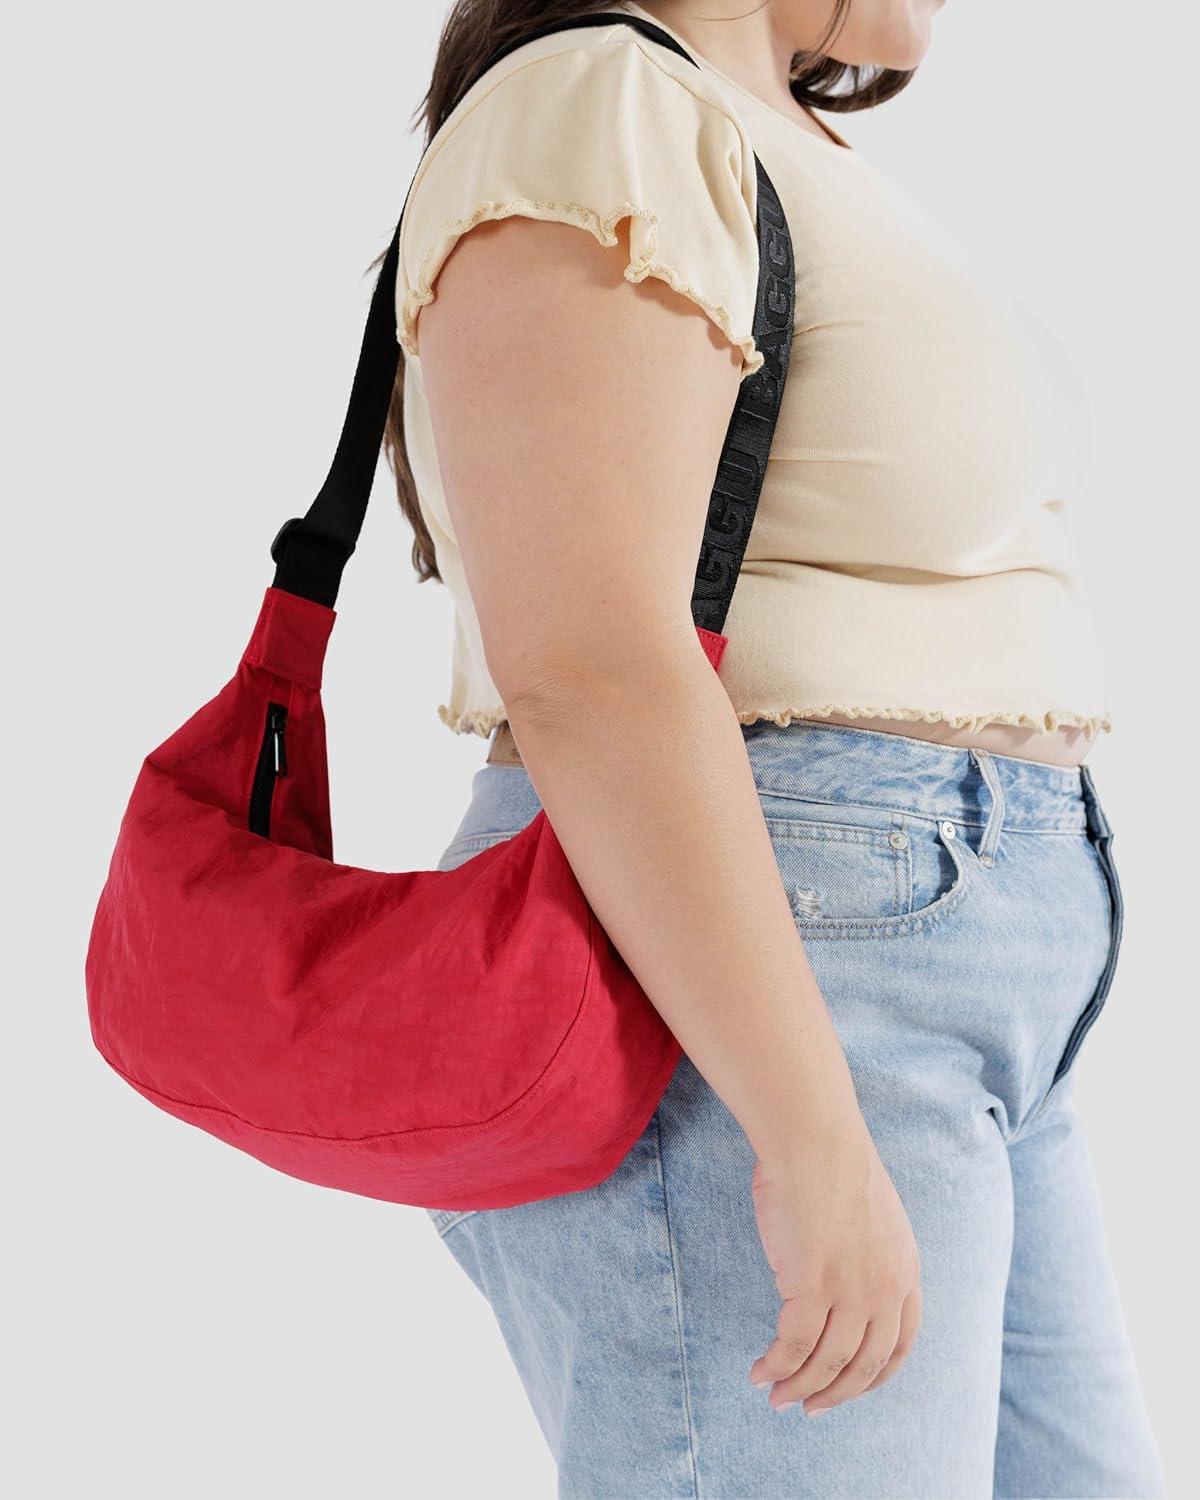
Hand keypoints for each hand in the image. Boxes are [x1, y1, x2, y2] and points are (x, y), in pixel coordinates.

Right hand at [748, 1123, 922, 1416]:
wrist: (814, 1136)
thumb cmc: (830, 1162)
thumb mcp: (872, 1216)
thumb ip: (867, 1255)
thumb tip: (837, 1283)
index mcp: (905, 1270)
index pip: (900, 1345)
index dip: (873, 1377)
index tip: (849, 1389)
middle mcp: (886, 1289)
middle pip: (865, 1365)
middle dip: (834, 1394)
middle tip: (807, 1407)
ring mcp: (851, 1290)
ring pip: (827, 1363)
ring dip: (799, 1387)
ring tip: (775, 1398)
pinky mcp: (812, 1286)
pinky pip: (792, 1345)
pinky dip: (775, 1366)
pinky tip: (759, 1372)